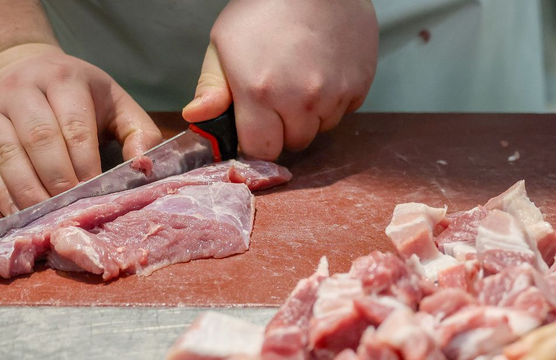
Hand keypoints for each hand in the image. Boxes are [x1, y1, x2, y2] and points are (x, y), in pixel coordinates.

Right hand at [0, 43, 161, 214]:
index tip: (97, 193)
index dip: (86, 165)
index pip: (74, 127)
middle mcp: (23, 91)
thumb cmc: (76, 93)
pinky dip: (7, 198)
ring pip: (10, 158)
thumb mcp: (113, 100)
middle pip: (40, 141)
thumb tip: (144, 168)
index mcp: (63, 80)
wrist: (14, 65)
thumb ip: (138, 131)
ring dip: (31, 194)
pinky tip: (25, 217)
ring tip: (51, 219)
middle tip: (75, 211)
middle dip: (60, 182)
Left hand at [182, 0, 377, 159]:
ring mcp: (334, 95)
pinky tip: (324, 69)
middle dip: (285, 128)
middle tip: (280, 95)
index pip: (261, 151)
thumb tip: (196, 118)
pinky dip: (335, 99)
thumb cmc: (264, 7)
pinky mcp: (359, 86)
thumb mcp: (224, 44)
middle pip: (294, 143)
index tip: (257, 126)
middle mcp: (300, 101)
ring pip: (322, 128)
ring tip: (303, 77)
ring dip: (312, 114)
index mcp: (260, 93)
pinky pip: (345, 110)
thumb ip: (211, 88)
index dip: (257, 140)